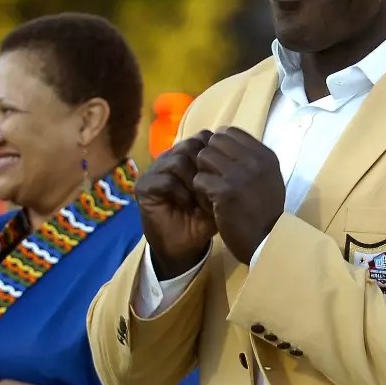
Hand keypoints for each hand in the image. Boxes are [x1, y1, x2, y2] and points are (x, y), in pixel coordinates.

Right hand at [135, 129, 217, 278]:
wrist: (182, 246)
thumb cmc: (201, 219)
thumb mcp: (219, 198)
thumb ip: (225, 178)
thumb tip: (240, 161)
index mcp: (189, 156)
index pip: (204, 138)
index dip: (216, 153)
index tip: (226, 175)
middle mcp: (171, 158)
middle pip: (191, 144)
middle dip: (205, 166)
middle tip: (214, 186)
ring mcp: (156, 171)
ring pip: (178, 159)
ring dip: (193, 179)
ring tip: (201, 197)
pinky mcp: (145, 187)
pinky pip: (165, 179)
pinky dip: (180, 191)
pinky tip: (188, 203)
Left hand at [193, 127, 285, 263]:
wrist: (266, 242)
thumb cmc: (266, 212)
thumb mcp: (268, 179)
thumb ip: (252, 160)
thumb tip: (229, 142)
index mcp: (266, 156)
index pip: (231, 131)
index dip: (219, 145)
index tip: (219, 162)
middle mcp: (255, 161)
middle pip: (215, 140)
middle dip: (209, 156)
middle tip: (211, 175)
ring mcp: (240, 175)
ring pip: (203, 156)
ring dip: (202, 172)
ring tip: (210, 189)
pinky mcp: (225, 192)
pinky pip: (199, 179)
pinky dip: (199, 191)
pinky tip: (209, 202)